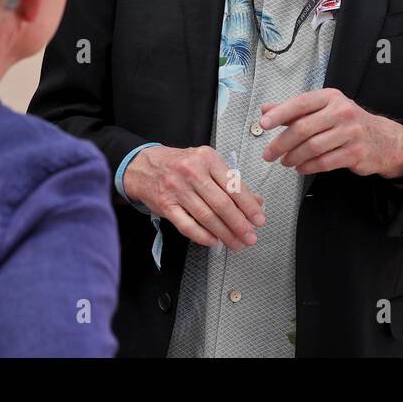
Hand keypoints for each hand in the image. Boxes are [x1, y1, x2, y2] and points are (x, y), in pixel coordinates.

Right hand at [122, 145, 265, 250]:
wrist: (144, 166)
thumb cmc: (179, 164)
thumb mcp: (207, 164)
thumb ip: (231, 182)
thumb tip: (256, 202)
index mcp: (207, 158)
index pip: (233, 185)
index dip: (249, 206)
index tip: (259, 219)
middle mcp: (192, 172)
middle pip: (221, 203)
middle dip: (239, 224)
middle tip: (250, 237)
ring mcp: (177, 189)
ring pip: (206, 216)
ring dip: (225, 234)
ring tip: (236, 243)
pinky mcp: (166, 205)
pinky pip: (187, 225)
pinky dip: (202, 236)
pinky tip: (214, 242)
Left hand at [260, 89, 402, 178]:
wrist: (384, 139)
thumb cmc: (347, 123)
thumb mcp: (324, 109)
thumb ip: (295, 111)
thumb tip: (266, 109)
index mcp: (331, 97)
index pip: (301, 103)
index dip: (280, 113)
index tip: (263, 124)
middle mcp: (342, 112)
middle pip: (303, 128)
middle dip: (281, 143)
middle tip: (268, 153)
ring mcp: (350, 132)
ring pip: (312, 147)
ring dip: (293, 157)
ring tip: (285, 161)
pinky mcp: (355, 153)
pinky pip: (324, 162)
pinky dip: (308, 167)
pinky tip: (301, 168)